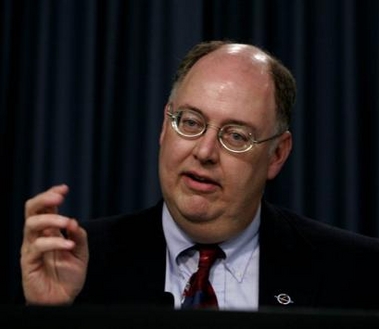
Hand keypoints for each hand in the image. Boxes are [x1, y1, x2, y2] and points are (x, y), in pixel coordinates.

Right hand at [20, 184, 88, 304]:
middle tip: (60, 196)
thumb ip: (78, 236)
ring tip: (67, 223)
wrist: (62, 300)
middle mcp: (38, 236)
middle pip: (32, 210)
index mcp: (49, 231)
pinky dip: (55, 242)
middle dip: (44, 198)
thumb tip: (73, 221)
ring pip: (32, 224)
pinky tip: (69, 246)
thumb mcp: (81, 252)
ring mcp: (31, 248)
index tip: (64, 188)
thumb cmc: (69, 275)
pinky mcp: (28, 262)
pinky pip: (37, 247)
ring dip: (51, 219)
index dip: (52, 194)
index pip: (45, 207)